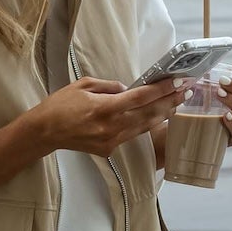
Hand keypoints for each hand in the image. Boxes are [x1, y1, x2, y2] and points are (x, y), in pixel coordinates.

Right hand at [31, 77, 182, 158]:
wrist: (45, 132)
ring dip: (164, 114)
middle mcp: (111, 126)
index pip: (141, 97)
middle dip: (170, 101)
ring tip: (178, 102)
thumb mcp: (84, 85)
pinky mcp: (110, 149)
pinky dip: (147, 124)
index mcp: (104, 108)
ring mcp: (112, 140)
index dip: (161, 90)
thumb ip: (109, 86)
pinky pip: (133, 134)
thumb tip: (129, 89)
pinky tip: (158, 116)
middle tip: (186, 89)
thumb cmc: (60, 105)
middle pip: (149, 113)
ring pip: (145, 126)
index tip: (177, 81)